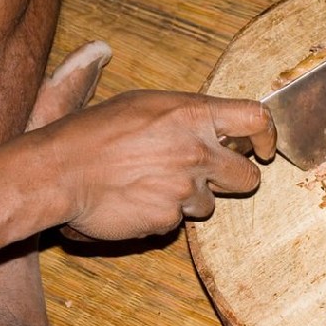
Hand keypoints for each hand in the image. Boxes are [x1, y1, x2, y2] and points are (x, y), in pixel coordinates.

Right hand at [36, 89, 275, 239]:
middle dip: (234, 180)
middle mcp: (196, 151)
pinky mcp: (170, 219)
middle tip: (212, 176)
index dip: (268, 135)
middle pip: (247, 176)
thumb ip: (184, 113)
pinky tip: (138, 200)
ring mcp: (185, 189)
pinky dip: (163, 214)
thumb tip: (214, 122)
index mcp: (191, 115)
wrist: (58, 172)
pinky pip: (179, 220)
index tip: (266, 148)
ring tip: (152, 183)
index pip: (255, 119)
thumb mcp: (142, 104)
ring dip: (189, 198)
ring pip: (209, 202)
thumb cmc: (92, 133)